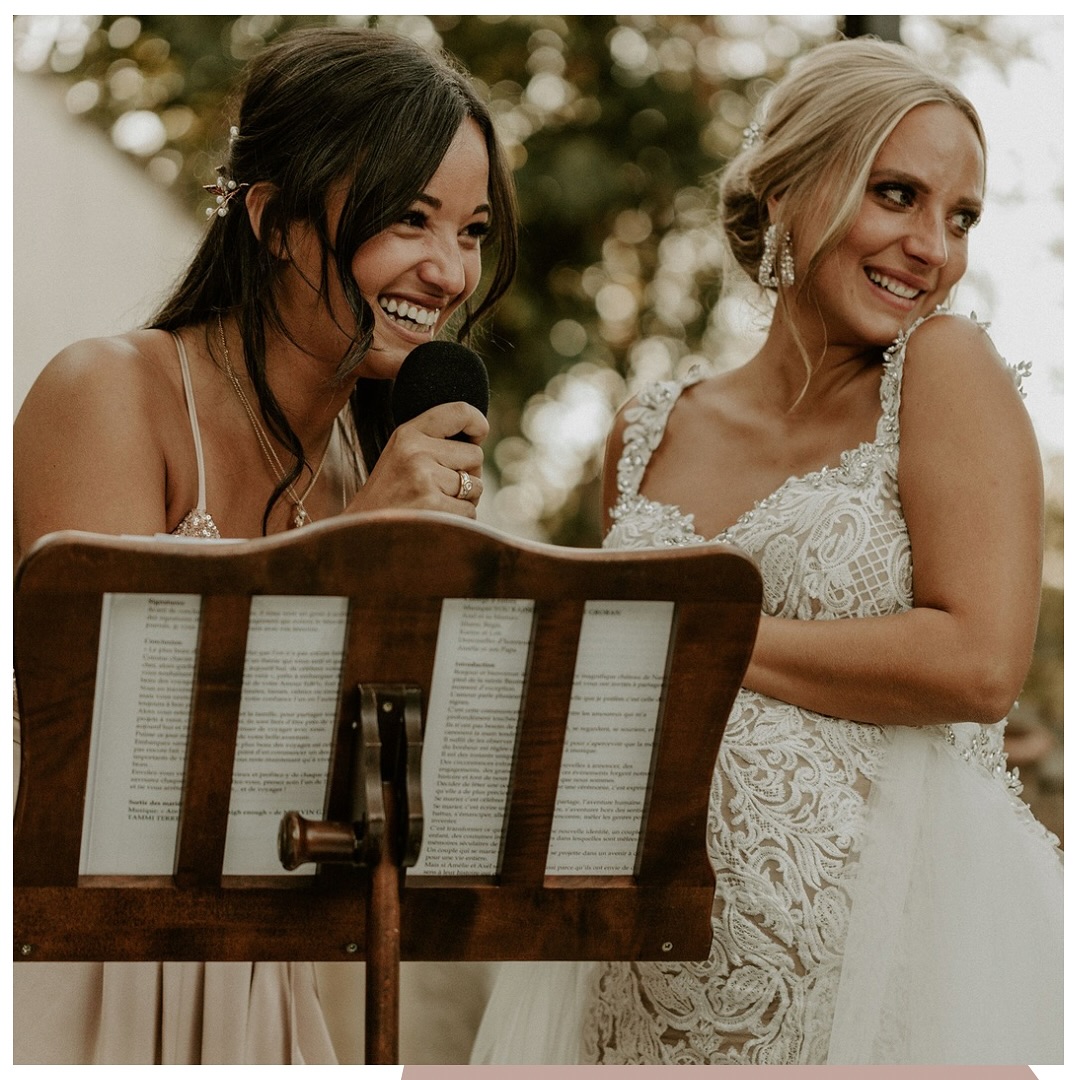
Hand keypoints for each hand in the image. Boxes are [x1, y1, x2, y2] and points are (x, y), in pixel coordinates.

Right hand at [348, 401, 486, 516]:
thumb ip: (434, 441)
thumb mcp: (402, 455)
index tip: (479, 434)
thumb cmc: (389, 496)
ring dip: (464, 499)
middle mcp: (416, 452)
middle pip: (475, 455)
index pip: (459, 412)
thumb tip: (479, 436)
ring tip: (433, 504)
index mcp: (408, 434)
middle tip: (440, 487)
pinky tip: (434, 520)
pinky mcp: (433, 506)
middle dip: (468, 473)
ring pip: (477, 486)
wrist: (362, 533)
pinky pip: (470, 511)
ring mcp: (424, 479)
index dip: (478, 422)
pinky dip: (459, 520)